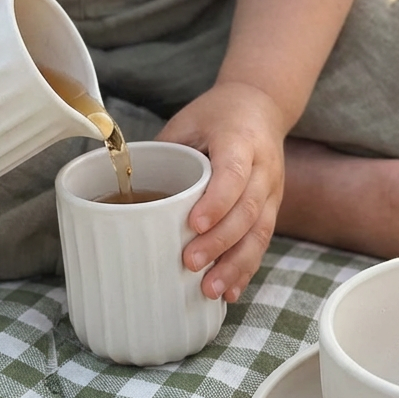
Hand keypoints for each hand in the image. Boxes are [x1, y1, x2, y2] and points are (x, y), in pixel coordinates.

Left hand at [156, 82, 287, 302]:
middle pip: (248, 210)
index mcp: (241, 141)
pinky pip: (262, 242)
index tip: (193, 224)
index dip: (217, 201)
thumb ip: (165, 151)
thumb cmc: (217, 115)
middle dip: (220, 242)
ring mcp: (272, 191)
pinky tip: (229, 292)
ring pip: (260, 233)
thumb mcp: (188, 121)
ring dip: (235, 265)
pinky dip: (245, 269)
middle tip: (191, 263)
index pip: (234, 174)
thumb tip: (125, 185)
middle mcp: (263, 169)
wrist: (261, 106)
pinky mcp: (273, 208)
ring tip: (210, 290)